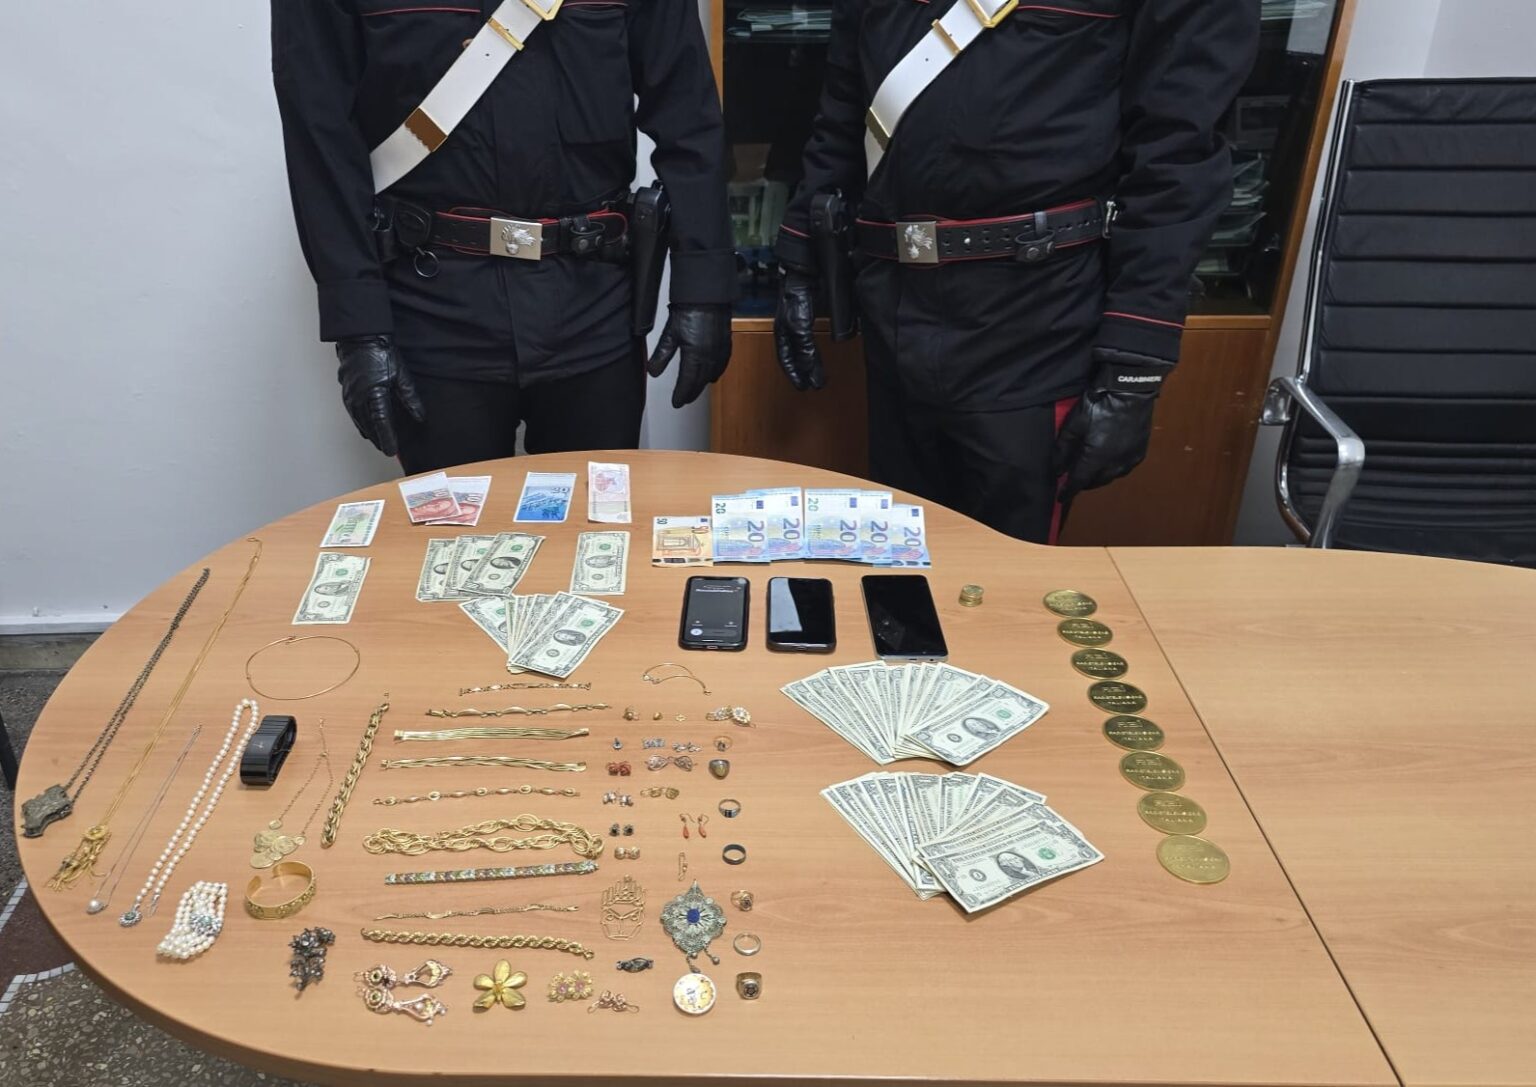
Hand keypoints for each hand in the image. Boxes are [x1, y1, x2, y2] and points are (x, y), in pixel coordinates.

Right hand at [335, 334, 425, 457]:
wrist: (361, 339)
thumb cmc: (380, 353)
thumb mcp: (401, 376)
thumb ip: (410, 398)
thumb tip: (420, 416)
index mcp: (374, 393)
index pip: (381, 423)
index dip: (387, 438)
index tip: (392, 450)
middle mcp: (359, 398)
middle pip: (369, 426)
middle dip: (378, 439)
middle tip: (388, 449)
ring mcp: (350, 396)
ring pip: (359, 422)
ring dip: (369, 433)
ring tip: (378, 442)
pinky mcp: (346, 393)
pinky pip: (353, 414)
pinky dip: (360, 423)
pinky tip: (365, 428)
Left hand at [646, 304, 732, 408]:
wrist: (707, 295)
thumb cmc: (689, 310)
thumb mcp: (670, 334)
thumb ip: (661, 356)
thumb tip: (652, 372)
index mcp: (695, 356)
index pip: (687, 382)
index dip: (681, 394)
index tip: (676, 403)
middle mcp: (710, 357)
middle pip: (700, 382)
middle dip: (691, 393)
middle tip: (684, 400)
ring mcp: (720, 352)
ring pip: (711, 375)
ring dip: (702, 384)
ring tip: (695, 390)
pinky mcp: (726, 345)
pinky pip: (722, 366)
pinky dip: (716, 373)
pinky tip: (712, 376)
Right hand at [773, 269, 823, 390]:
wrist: (803, 273)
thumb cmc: (795, 297)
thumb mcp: (799, 326)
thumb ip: (804, 348)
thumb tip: (809, 368)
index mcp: (782, 334)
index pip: (786, 360)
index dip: (794, 375)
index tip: (804, 387)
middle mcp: (788, 330)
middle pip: (796, 357)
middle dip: (805, 372)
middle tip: (815, 385)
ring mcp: (797, 323)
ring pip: (803, 350)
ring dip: (811, 363)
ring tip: (819, 375)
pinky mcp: (807, 317)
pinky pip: (810, 340)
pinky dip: (814, 350)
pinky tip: (818, 353)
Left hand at [1054, 349, 1174, 497]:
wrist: (1130, 389)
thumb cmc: (1098, 404)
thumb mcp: (1074, 424)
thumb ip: (1063, 448)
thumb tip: (1057, 468)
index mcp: (1097, 457)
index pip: (1079, 481)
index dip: (1069, 491)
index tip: (1061, 498)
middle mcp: (1115, 464)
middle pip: (1096, 481)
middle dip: (1084, 483)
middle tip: (1074, 480)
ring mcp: (1130, 458)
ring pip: (1111, 477)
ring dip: (1099, 478)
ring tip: (1090, 473)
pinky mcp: (1140, 451)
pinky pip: (1124, 469)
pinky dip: (1113, 470)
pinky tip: (1108, 464)